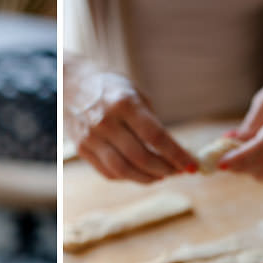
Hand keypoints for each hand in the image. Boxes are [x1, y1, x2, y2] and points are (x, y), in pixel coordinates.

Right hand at [65, 58, 196, 182]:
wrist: (71, 84)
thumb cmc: (112, 89)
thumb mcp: (136, 94)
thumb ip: (152, 122)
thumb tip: (174, 152)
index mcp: (124, 103)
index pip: (156, 137)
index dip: (176, 155)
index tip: (191, 165)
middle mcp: (106, 122)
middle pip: (141, 157)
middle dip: (165, 169)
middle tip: (178, 172)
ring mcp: (91, 138)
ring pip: (124, 171)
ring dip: (147, 178)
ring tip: (161, 176)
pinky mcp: (82, 149)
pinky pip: (109, 173)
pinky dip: (128, 177)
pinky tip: (140, 173)